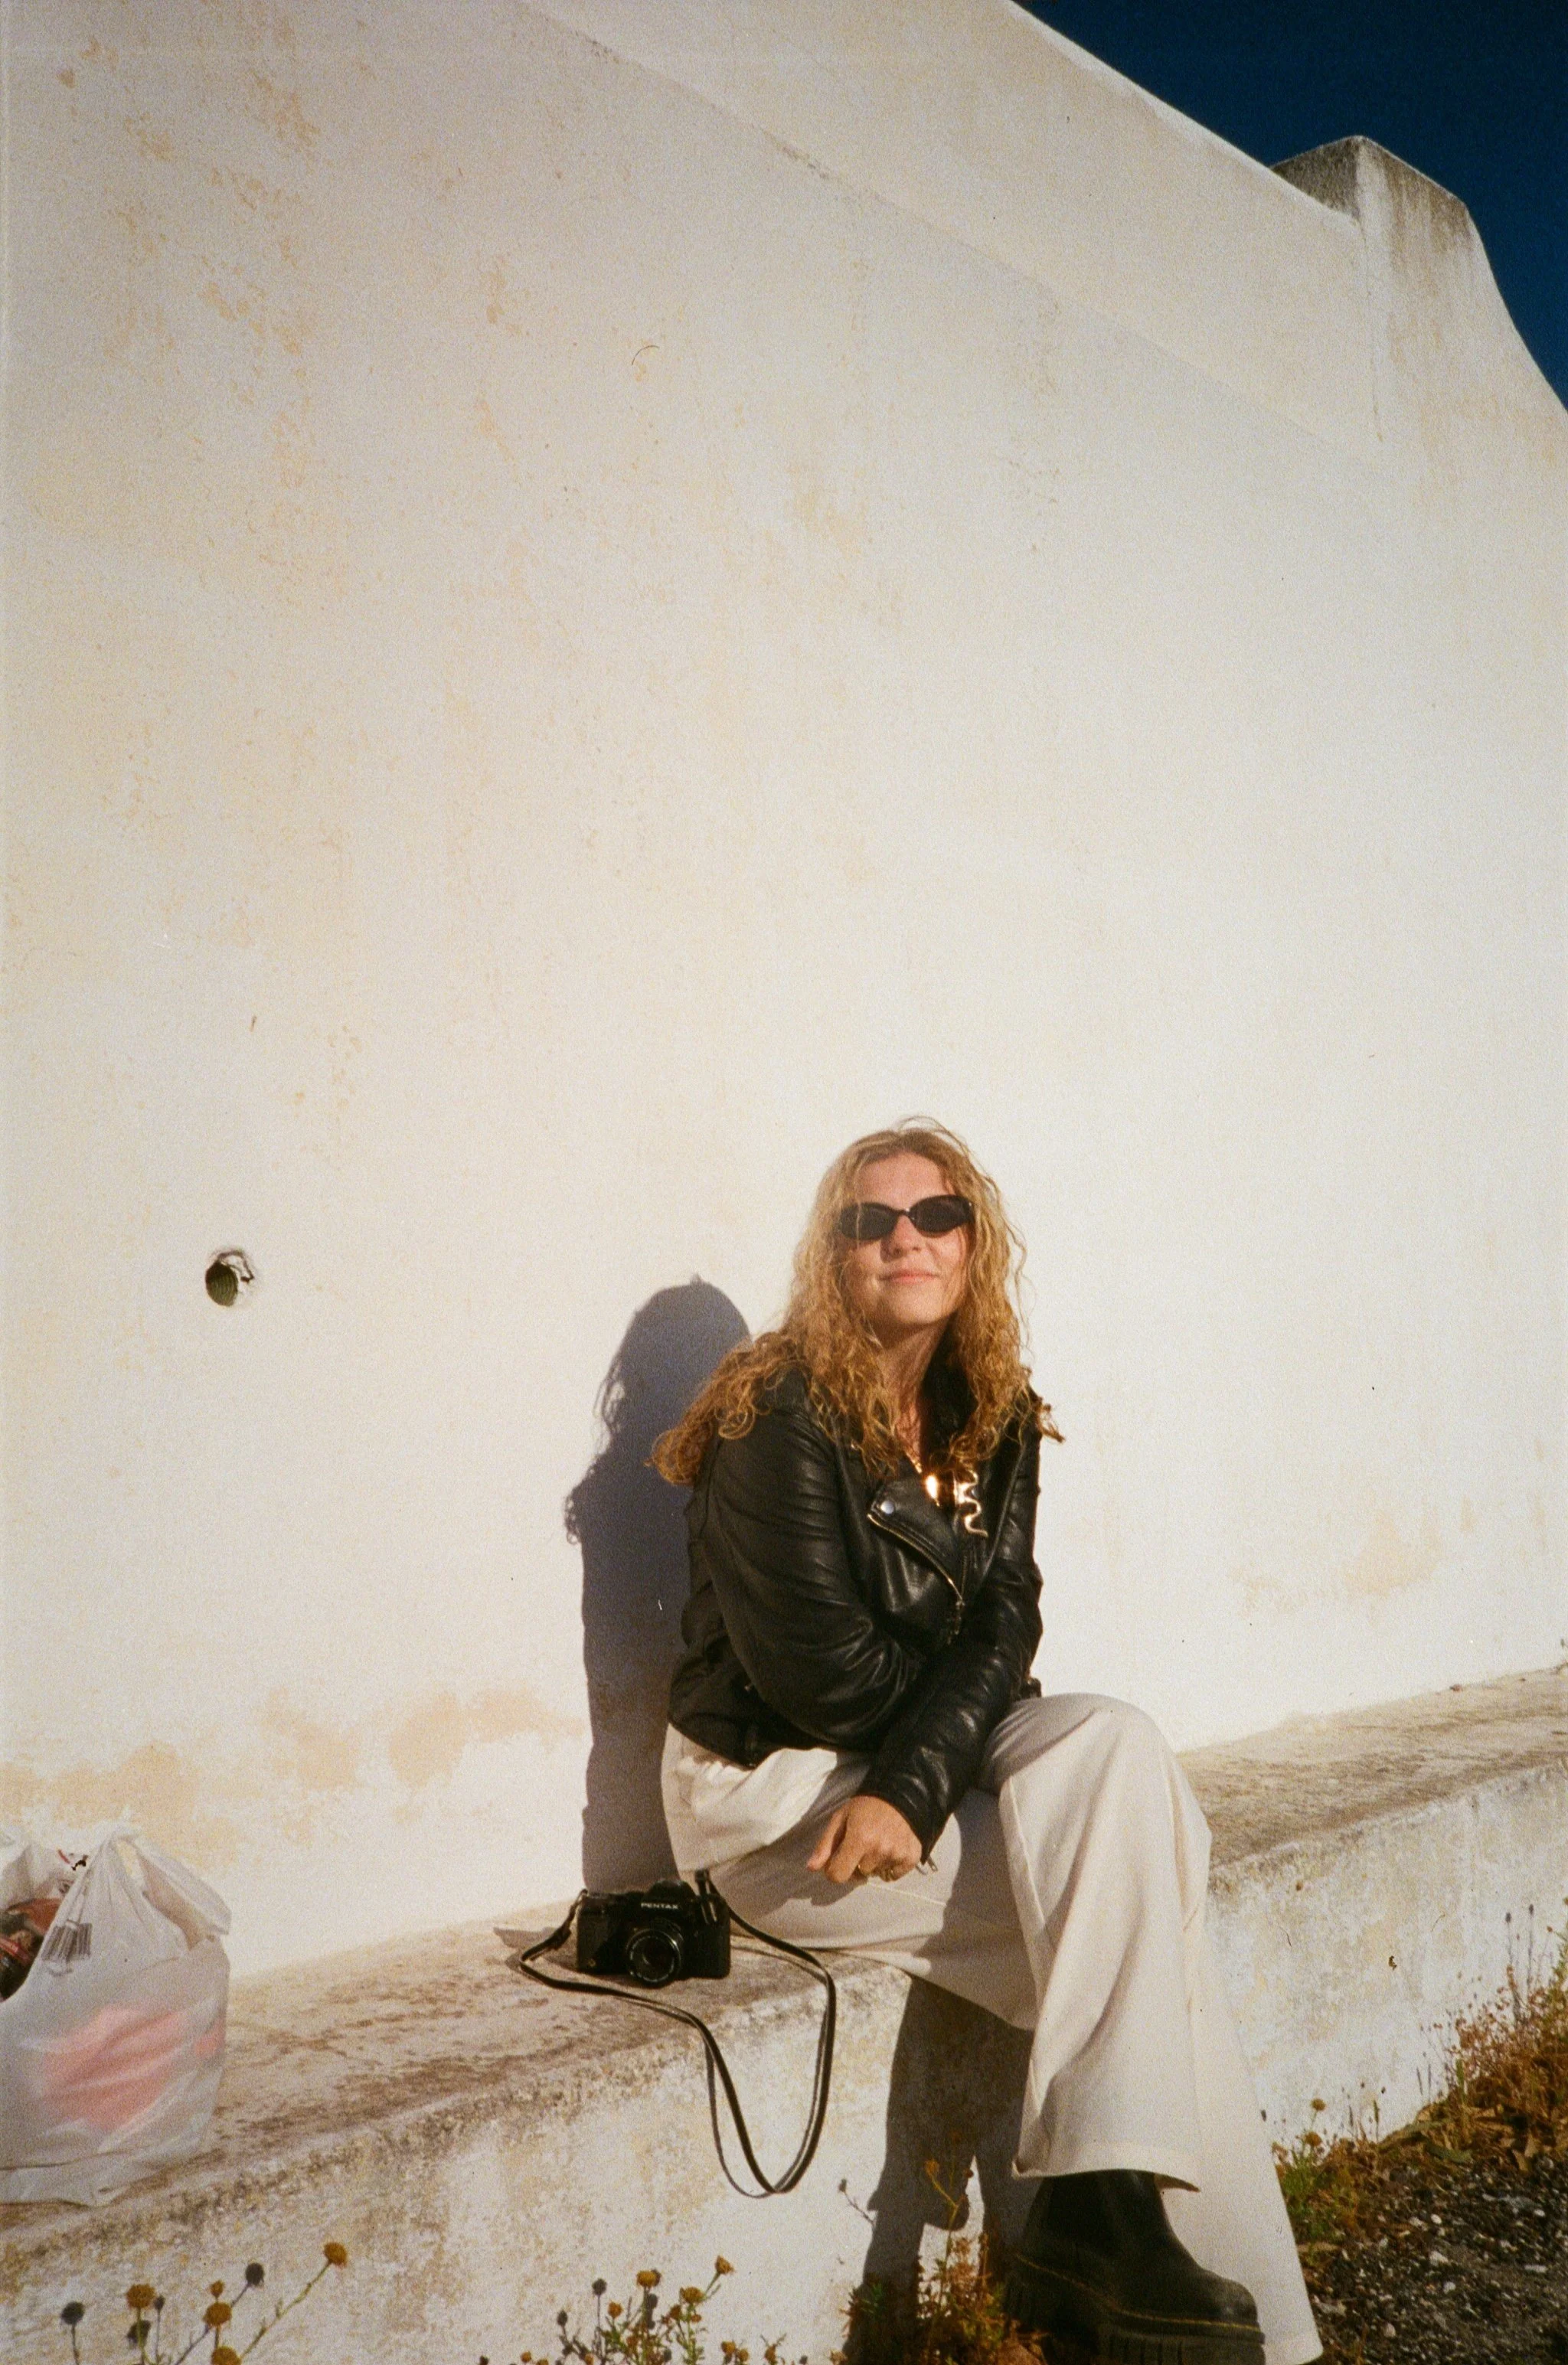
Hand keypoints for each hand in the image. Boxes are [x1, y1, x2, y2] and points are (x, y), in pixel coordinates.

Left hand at [807, 1795, 922, 1884]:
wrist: (901, 1796)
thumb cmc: (866, 1806)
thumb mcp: (841, 1818)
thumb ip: (825, 1844)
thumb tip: (811, 1868)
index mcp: (859, 1839)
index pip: (838, 1875)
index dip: (834, 1870)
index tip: (839, 1860)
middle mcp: (878, 1850)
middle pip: (858, 1874)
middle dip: (856, 1862)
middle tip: (864, 1842)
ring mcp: (896, 1855)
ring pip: (875, 1874)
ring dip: (873, 1863)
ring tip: (878, 1842)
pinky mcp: (910, 1859)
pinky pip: (892, 1876)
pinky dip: (889, 1867)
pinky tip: (890, 1848)